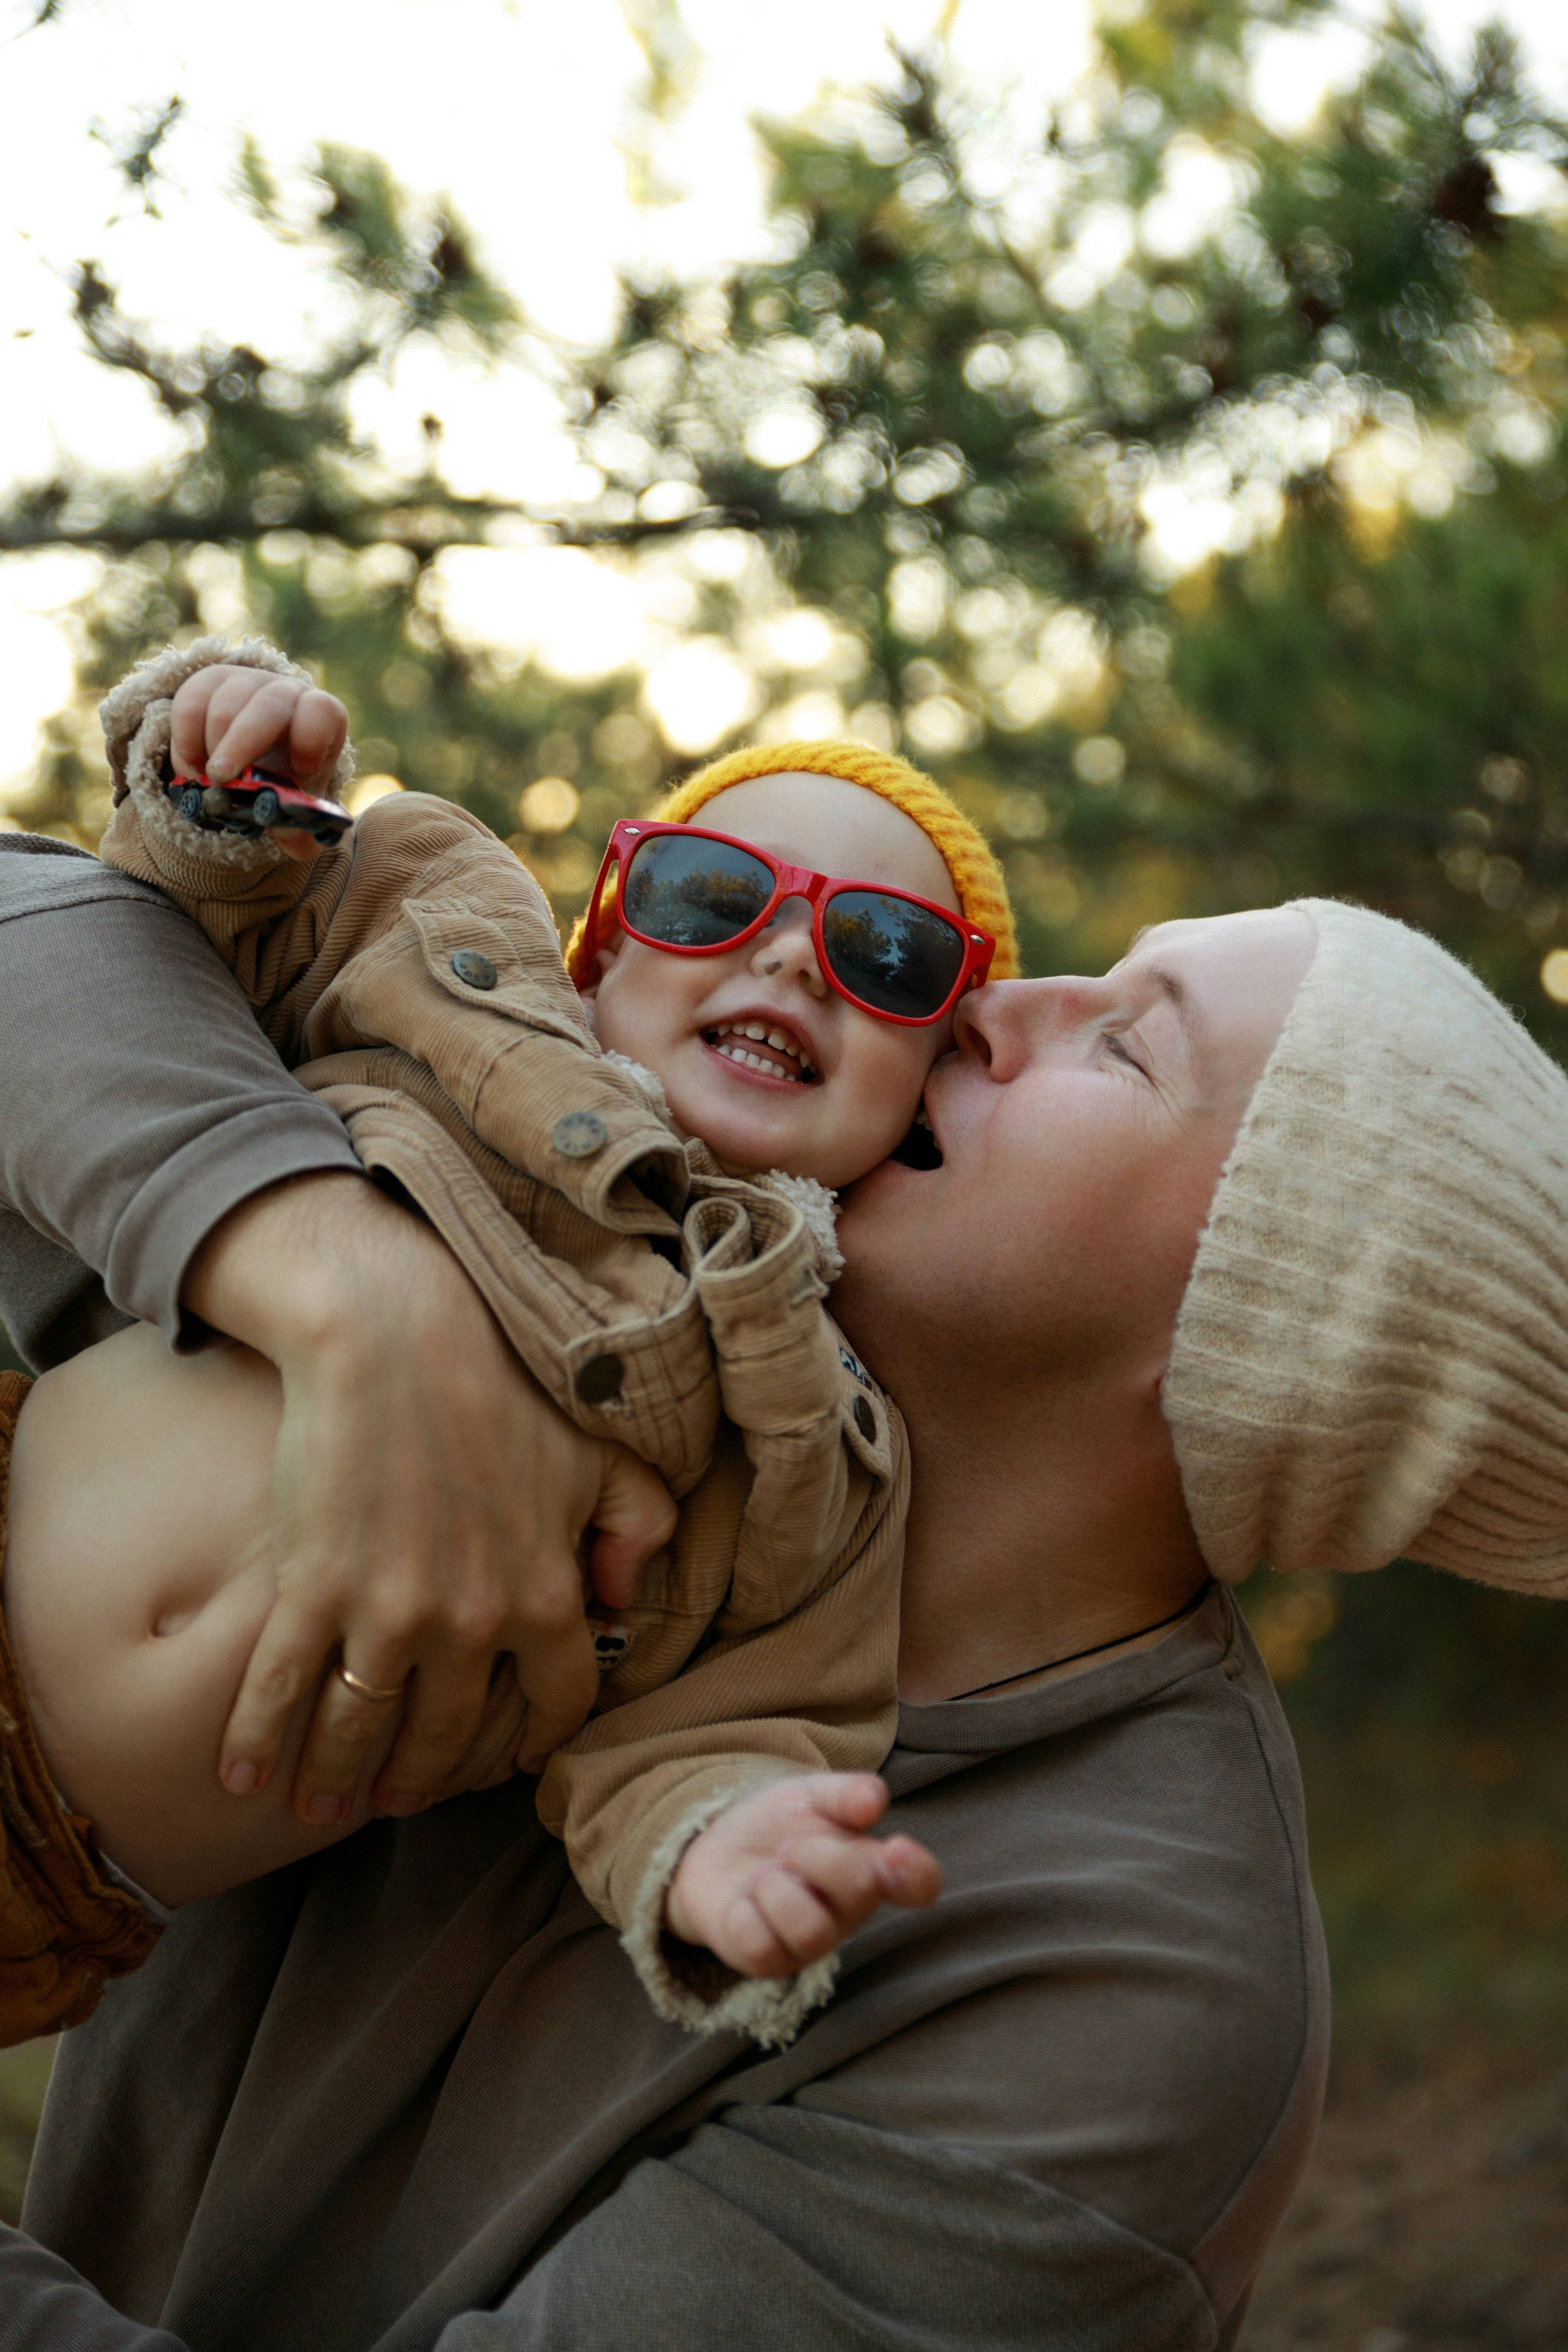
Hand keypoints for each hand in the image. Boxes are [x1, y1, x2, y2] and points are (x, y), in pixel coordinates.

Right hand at [169, 664, 348, 864]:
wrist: (255, 756)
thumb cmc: (284, 780)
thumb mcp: (297, 807)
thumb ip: (302, 831)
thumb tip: (296, 843)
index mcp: (320, 718)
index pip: (322, 711)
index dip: (311, 737)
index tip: (301, 770)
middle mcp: (285, 692)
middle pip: (268, 705)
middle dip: (242, 742)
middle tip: (219, 779)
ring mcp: (246, 682)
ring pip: (224, 700)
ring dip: (209, 746)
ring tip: (207, 782)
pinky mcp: (208, 682)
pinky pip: (190, 700)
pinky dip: (185, 739)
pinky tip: (191, 768)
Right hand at [182, 1170, 676, 1822]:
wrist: (397, 1335)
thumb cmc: (503, 1384)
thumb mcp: (599, 1453)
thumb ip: (636, 1525)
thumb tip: (620, 1597)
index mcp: (546, 1596)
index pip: (556, 1705)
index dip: (533, 1741)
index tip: (508, 1761)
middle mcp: (471, 1625)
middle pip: (448, 1737)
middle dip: (422, 1780)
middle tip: (401, 1798)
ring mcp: (387, 1614)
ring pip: (361, 1730)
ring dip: (339, 1780)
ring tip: (324, 1807)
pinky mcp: (314, 1589)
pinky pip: (281, 1689)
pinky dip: (258, 1741)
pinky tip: (244, 1776)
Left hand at [664, 1773, 940, 1977]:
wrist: (715, 1848)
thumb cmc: (780, 1826)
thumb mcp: (811, 1796)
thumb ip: (845, 1794)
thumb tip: (874, 1802)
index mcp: (871, 1869)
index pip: (918, 1884)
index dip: (917, 1872)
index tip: (896, 1847)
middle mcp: (848, 1912)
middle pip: (860, 1891)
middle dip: (820, 1855)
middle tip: (788, 1846)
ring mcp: (809, 1943)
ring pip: (811, 1932)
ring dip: (778, 1889)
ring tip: (764, 1875)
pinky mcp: (768, 1961)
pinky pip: (762, 1947)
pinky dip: (745, 1913)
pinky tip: (743, 1901)